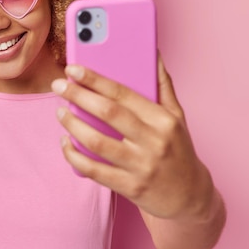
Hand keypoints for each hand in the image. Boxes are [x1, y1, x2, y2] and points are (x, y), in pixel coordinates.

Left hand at [53, 56, 214, 220]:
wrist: (190, 196)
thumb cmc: (178, 149)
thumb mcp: (177, 116)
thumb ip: (163, 84)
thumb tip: (153, 52)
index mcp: (163, 119)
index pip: (123, 93)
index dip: (95, 79)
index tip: (73, 68)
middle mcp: (153, 141)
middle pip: (108, 113)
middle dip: (78, 96)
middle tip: (58, 86)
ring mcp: (141, 166)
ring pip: (97, 142)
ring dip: (73, 125)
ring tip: (60, 112)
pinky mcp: (130, 187)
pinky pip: (94, 170)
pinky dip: (74, 156)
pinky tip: (66, 142)